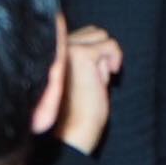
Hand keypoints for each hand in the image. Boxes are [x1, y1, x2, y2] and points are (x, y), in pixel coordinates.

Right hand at [57, 26, 122, 154]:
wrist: (70, 133)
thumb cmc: (75, 111)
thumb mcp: (76, 78)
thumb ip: (82, 57)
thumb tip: (101, 40)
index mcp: (50, 52)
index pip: (79, 35)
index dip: (93, 51)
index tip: (93, 75)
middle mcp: (54, 46)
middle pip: (91, 31)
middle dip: (101, 52)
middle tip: (98, 78)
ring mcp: (66, 48)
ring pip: (100, 34)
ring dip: (107, 54)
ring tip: (100, 78)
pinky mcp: (81, 55)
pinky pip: (110, 44)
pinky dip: (116, 58)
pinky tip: (111, 76)